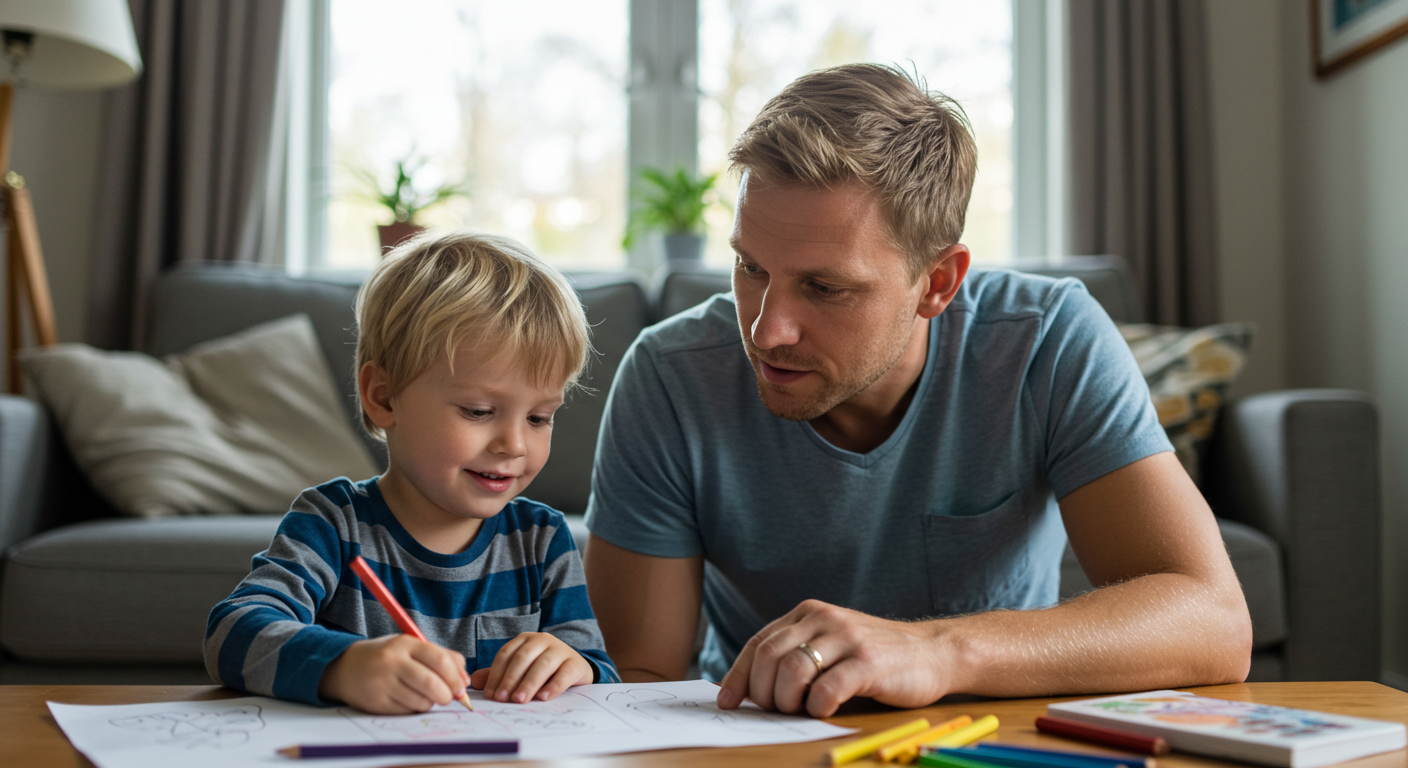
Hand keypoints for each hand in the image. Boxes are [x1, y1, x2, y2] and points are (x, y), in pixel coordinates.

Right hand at [318, 634, 470, 713]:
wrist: (345, 667)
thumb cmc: (388, 657)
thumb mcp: (412, 647)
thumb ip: (442, 657)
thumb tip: (465, 681)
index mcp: (405, 643)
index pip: (440, 659)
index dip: (455, 676)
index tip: (461, 686)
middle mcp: (392, 661)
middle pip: (431, 683)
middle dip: (447, 695)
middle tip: (448, 698)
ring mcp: (382, 682)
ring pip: (421, 701)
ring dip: (430, 703)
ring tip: (424, 696)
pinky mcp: (376, 702)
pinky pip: (406, 711)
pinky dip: (414, 709)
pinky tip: (407, 700)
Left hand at [470, 632, 593, 702]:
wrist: (575, 669)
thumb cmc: (542, 671)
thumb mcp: (520, 670)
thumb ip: (499, 675)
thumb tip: (474, 681)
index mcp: (525, 639)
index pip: (506, 654)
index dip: (496, 674)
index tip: (490, 694)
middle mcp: (543, 640)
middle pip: (523, 658)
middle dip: (510, 679)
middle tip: (502, 698)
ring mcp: (561, 650)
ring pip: (543, 665)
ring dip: (529, 683)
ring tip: (519, 700)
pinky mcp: (575, 663)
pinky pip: (564, 674)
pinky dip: (553, 686)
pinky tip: (543, 697)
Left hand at [716, 599, 950, 717]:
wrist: (933, 652)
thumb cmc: (875, 657)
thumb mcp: (831, 644)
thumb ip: (797, 655)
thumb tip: (751, 688)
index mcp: (809, 612)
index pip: (759, 643)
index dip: (740, 674)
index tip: (728, 701)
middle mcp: (824, 619)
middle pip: (770, 658)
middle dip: (762, 692)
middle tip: (773, 712)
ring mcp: (847, 638)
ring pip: (792, 672)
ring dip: (787, 701)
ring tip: (800, 710)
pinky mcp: (868, 662)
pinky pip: (827, 689)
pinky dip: (817, 707)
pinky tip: (824, 711)